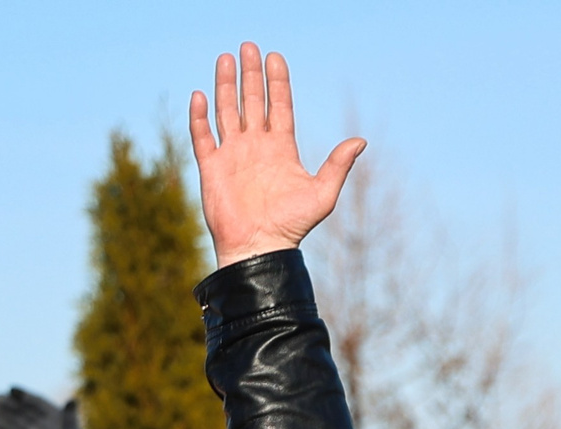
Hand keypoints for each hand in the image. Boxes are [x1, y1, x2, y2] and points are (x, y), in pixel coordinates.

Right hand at [188, 42, 365, 268]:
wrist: (259, 248)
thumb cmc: (292, 226)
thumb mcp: (322, 194)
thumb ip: (338, 165)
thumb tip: (360, 140)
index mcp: (281, 148)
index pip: (279, 105)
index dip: (277, 82)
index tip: (275, 57)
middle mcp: (256, 146)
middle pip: (252, 101)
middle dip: (251, 74)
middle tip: (249, 46)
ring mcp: (232, 155)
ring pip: (227, 111)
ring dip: (226, 85)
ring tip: (226, 58)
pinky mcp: (211, 167)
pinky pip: (203, 136)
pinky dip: (200, 116)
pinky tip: (201, 95)